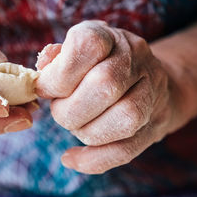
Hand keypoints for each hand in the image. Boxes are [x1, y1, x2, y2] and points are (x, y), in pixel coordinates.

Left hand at [36, 20, 181, 173]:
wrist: (148, 77)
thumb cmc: (99, 64)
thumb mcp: (75, 50)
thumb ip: (55, 58)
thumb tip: (43, 68)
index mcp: (110, 37)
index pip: (87, 47)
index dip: (58, 74)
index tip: (44, 89)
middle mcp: (135, 59)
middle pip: (104, 85)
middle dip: (69, 108)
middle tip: (59, 111)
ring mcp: (151, 92)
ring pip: (124, 118)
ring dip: (85, 131)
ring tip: (74, 126)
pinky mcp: (153, 125)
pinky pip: (127, 149)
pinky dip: (93, 159)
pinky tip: (71, 158)